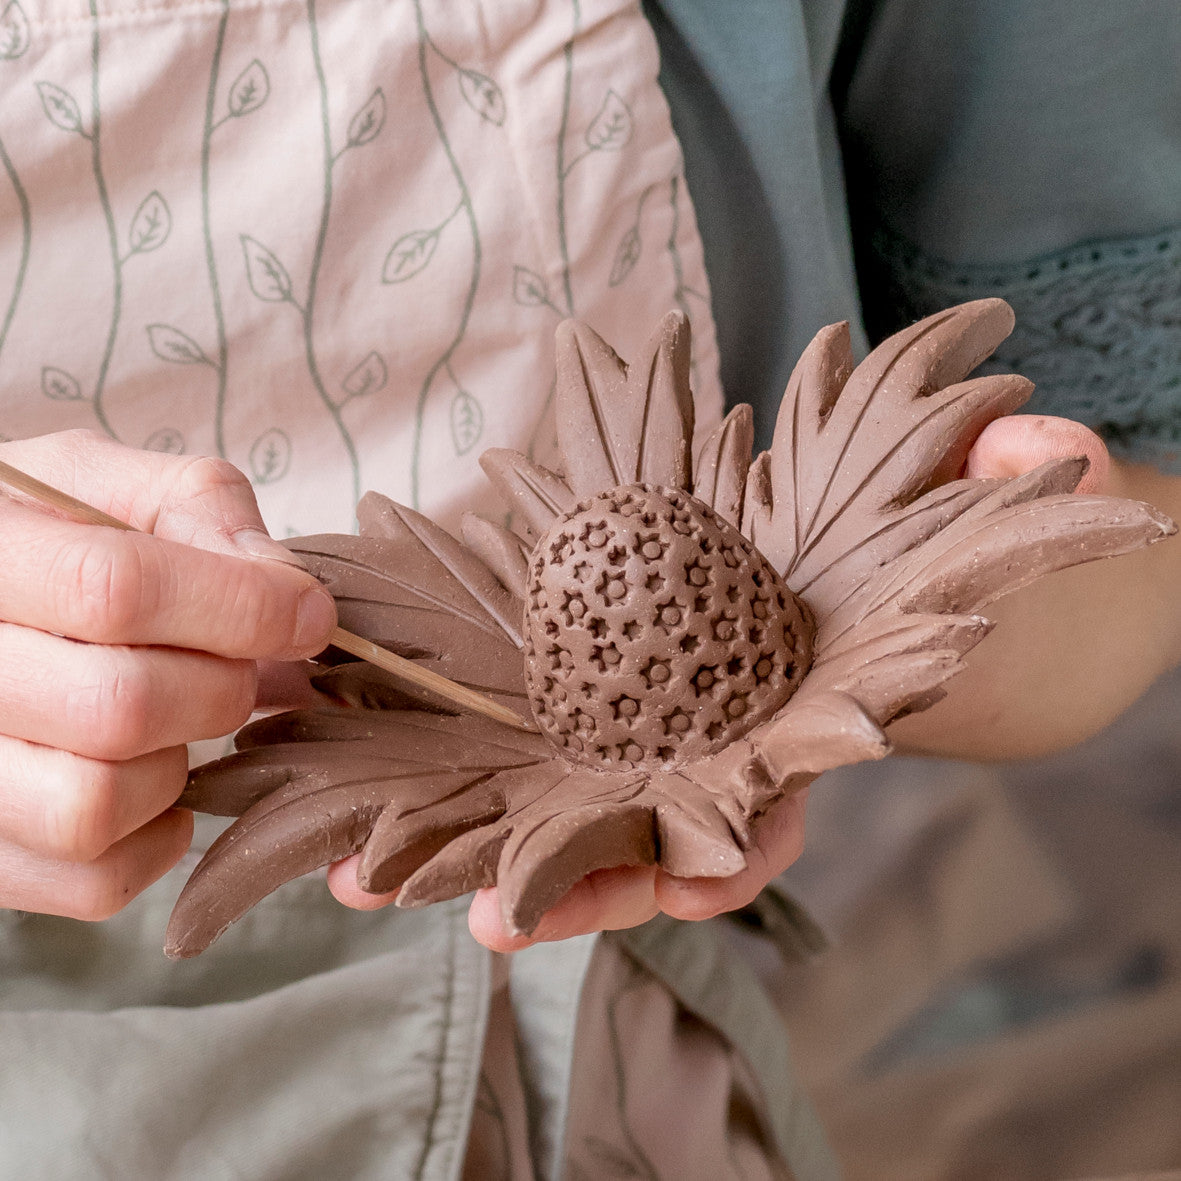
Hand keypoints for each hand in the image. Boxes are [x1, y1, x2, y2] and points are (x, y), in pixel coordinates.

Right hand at [0, 431, 336, 919]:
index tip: (309, 614)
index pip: (113, 590)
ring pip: (95, 806)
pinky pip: (92, 880)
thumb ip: (196, 505)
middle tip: (238, 665)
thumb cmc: (45, 536)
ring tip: (181, 717)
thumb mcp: (101, 483)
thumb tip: (281, 580)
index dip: (241, 606)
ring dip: (179, 764)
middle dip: (221, 687)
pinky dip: (156, 837)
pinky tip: (156, 776)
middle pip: (119, 707)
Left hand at [329, 414, 1180, 949]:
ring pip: (576, 808)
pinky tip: (393, 781)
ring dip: (492, 844)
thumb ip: (1010, 471)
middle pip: (651, 840)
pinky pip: (535, 738)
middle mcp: (727, 745)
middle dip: (580, 883)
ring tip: (384, 877)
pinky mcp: (605, 687)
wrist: (872, 547)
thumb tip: (1054, 453)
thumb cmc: (921, 531)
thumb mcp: (965, 495)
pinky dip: (470, 766)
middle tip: (491, 920)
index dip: (733, 857)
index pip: (773, 811)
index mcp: (804, 722)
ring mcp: (664, 724)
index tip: (679, 889)